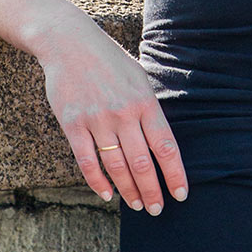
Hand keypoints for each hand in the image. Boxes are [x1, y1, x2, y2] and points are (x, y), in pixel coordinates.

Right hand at [36, 31, 187, 213]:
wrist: (70, 43)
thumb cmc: (110, 62)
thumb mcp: (139, 79)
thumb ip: (150, 110)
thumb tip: (162, 144)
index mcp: (145, 102)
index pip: (166, 146)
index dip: (175, 174)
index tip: (181, 194)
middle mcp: (124, 113)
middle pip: (142, 163)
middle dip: (152, 191)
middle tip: (157, 209)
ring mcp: (97, 120)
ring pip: (117, 166)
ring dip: (129, 190)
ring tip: (137, 205)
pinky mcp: (73, 124)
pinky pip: (88, 161)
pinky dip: (98, 182)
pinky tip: (107, 194)